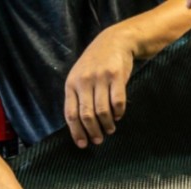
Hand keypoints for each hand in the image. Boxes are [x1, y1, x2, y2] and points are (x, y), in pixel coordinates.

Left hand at [64, 27, 134, 147]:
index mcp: (71, 84)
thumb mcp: (80, 77)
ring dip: (107, 124)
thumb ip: (78, 97)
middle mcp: (84, 81)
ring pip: (102, 111)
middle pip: (87, 115)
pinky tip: (119, 115)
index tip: (83, 144)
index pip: (71, 113)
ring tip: (110, 129)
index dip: (76, 132)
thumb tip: (81, 125)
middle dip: (93, 132)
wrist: (113, 42)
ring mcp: (100, 79)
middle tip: (99, 140)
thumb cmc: (95, 64)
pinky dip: (119, 113)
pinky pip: (118, 102)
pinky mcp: (116, 76)